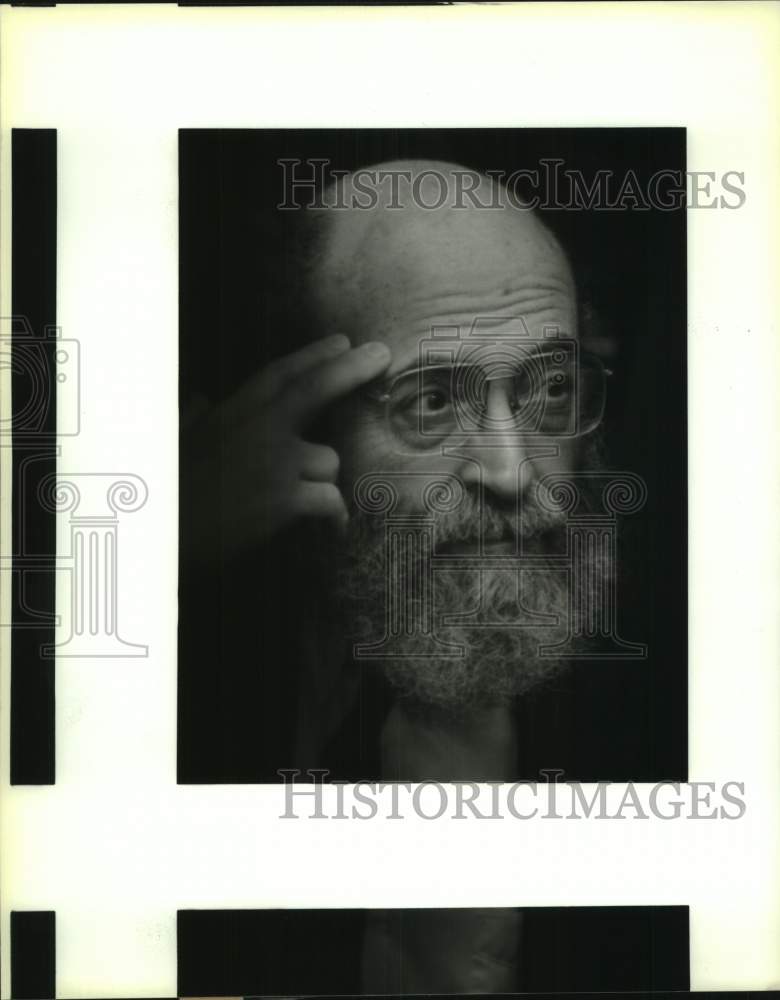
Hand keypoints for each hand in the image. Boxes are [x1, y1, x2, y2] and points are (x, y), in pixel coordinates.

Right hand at [182, 334, 391, 563]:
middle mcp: (257, 431)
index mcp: (231, 416)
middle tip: (381, 354)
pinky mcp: (284, 500)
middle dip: (350, 369)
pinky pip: (330, 499)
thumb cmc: (168, 492)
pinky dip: (335, 514)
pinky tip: (335, 525)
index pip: (278, 375)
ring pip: (329, 460)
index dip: (313, 356)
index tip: (343, 341)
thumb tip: (199, 401)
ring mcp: (274, 464)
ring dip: (323, 478)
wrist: (163, 535)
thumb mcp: (175, 444)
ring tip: (303, 497)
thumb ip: (192, 420)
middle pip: (314, 390)